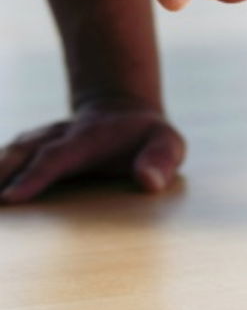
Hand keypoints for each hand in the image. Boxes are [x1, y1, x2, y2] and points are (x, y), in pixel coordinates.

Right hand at [0, 98, 185, 204]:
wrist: (123, 112)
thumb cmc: (149, 137)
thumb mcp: (169, 143)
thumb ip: (162, 160)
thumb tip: (149, 182)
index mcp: (89, 138)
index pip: (56, 157)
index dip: (34, 177)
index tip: (11, 198)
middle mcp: (59, 136)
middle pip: (22, 152)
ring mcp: (43, 140)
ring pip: (10, 152)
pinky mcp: (33, 148)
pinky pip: (8, 158)